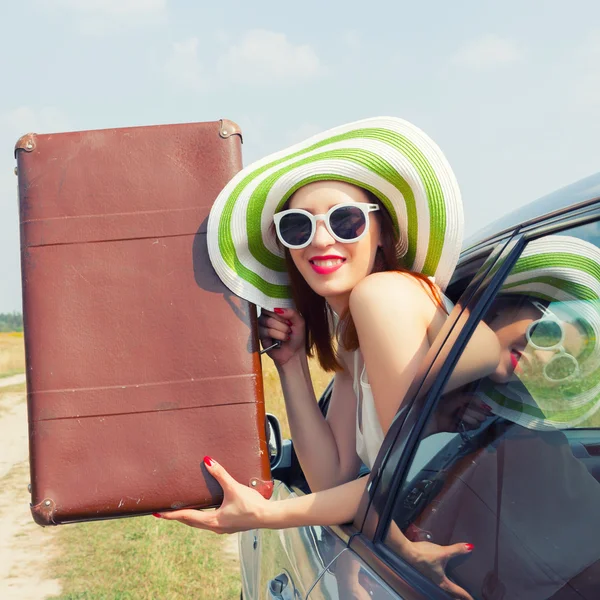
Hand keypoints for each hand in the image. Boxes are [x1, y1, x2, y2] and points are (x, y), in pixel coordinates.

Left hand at [153, 457, 269, 533]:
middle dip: (178, 516)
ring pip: (200, 523)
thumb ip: (220, 474)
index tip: (158, 514)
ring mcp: (223, 528)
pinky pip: (210, 522)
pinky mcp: (230, 525)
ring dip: (190, 517)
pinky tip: (205, 511)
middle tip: (165, 512)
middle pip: (191, 522)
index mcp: (212, 521)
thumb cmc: (251, 505)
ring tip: (182, 511)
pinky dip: (201, 517)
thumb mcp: (233, 488)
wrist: (268, 517)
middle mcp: (215, 527)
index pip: (187, 516)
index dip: (172, 514)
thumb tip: (207, 461)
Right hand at [258, 308, 305, 365]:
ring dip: (281, 329)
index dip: (281, 312)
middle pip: (269, 312)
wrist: (294, 353)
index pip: (272, 304)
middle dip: (282, 322)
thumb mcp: (299, 322)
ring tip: (287, 335)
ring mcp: (262, 326)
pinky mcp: (259, 336)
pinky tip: (282, 340)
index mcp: (275, 312)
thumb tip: (278, 309)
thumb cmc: (296, 336)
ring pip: (268, 321)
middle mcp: (266, 317)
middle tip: (289, 328)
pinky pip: (266, 331)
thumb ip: (292, 312)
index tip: (289, 320)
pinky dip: (277, 335)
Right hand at [406, 540, 474, 599]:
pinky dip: (447, 583)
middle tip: (467, 597)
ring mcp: (432, 578)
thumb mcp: (443, 552)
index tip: (473, 599)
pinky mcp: (428, 572)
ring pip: (445, 588)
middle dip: (459, 596)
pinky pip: (441, 581)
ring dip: (452, 590)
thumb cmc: (425, 554)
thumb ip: (456, 550)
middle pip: (451, 593)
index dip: (466, 596)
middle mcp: (437, 582)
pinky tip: (446, 576)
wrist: (408, 551)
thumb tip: (470, 547)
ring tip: (458, 589)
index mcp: (442, 582)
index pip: (457, 591)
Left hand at [429, 391, 492, 434]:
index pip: (485, 406)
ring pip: (479, 421)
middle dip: (474, 411)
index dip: (486, 407)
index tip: (484, 407)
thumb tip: (486, 405)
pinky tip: (460, 421)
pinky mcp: (468, 428)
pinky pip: (474, 427)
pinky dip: (468, 423)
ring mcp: (471, 420)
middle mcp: (474, 411)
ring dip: (469, 417)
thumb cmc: (447, 404)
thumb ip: (473, 398)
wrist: (436, 416)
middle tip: (463, 409)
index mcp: (472, 403)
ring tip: (459, 414)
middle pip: (484, 414)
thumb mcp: (460, 397)